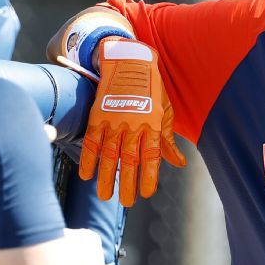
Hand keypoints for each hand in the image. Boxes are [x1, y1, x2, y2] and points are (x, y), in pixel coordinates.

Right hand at [80, 37, 185, 205]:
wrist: (129, 62)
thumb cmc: (151, 88)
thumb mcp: (164, 111)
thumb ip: (167, 140)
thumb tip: (178, 163)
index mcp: (151, 125)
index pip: (151, 156)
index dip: (149, 175)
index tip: (147, 193)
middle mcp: (132, 125)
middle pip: (129, 160)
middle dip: (127, 184)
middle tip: (126, 202)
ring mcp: (113, 121)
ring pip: (108, 155)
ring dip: (106, 177)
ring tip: (105, 196)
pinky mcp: (97, 117)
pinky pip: (91, 141)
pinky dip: (87, 158)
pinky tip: (86, 174)